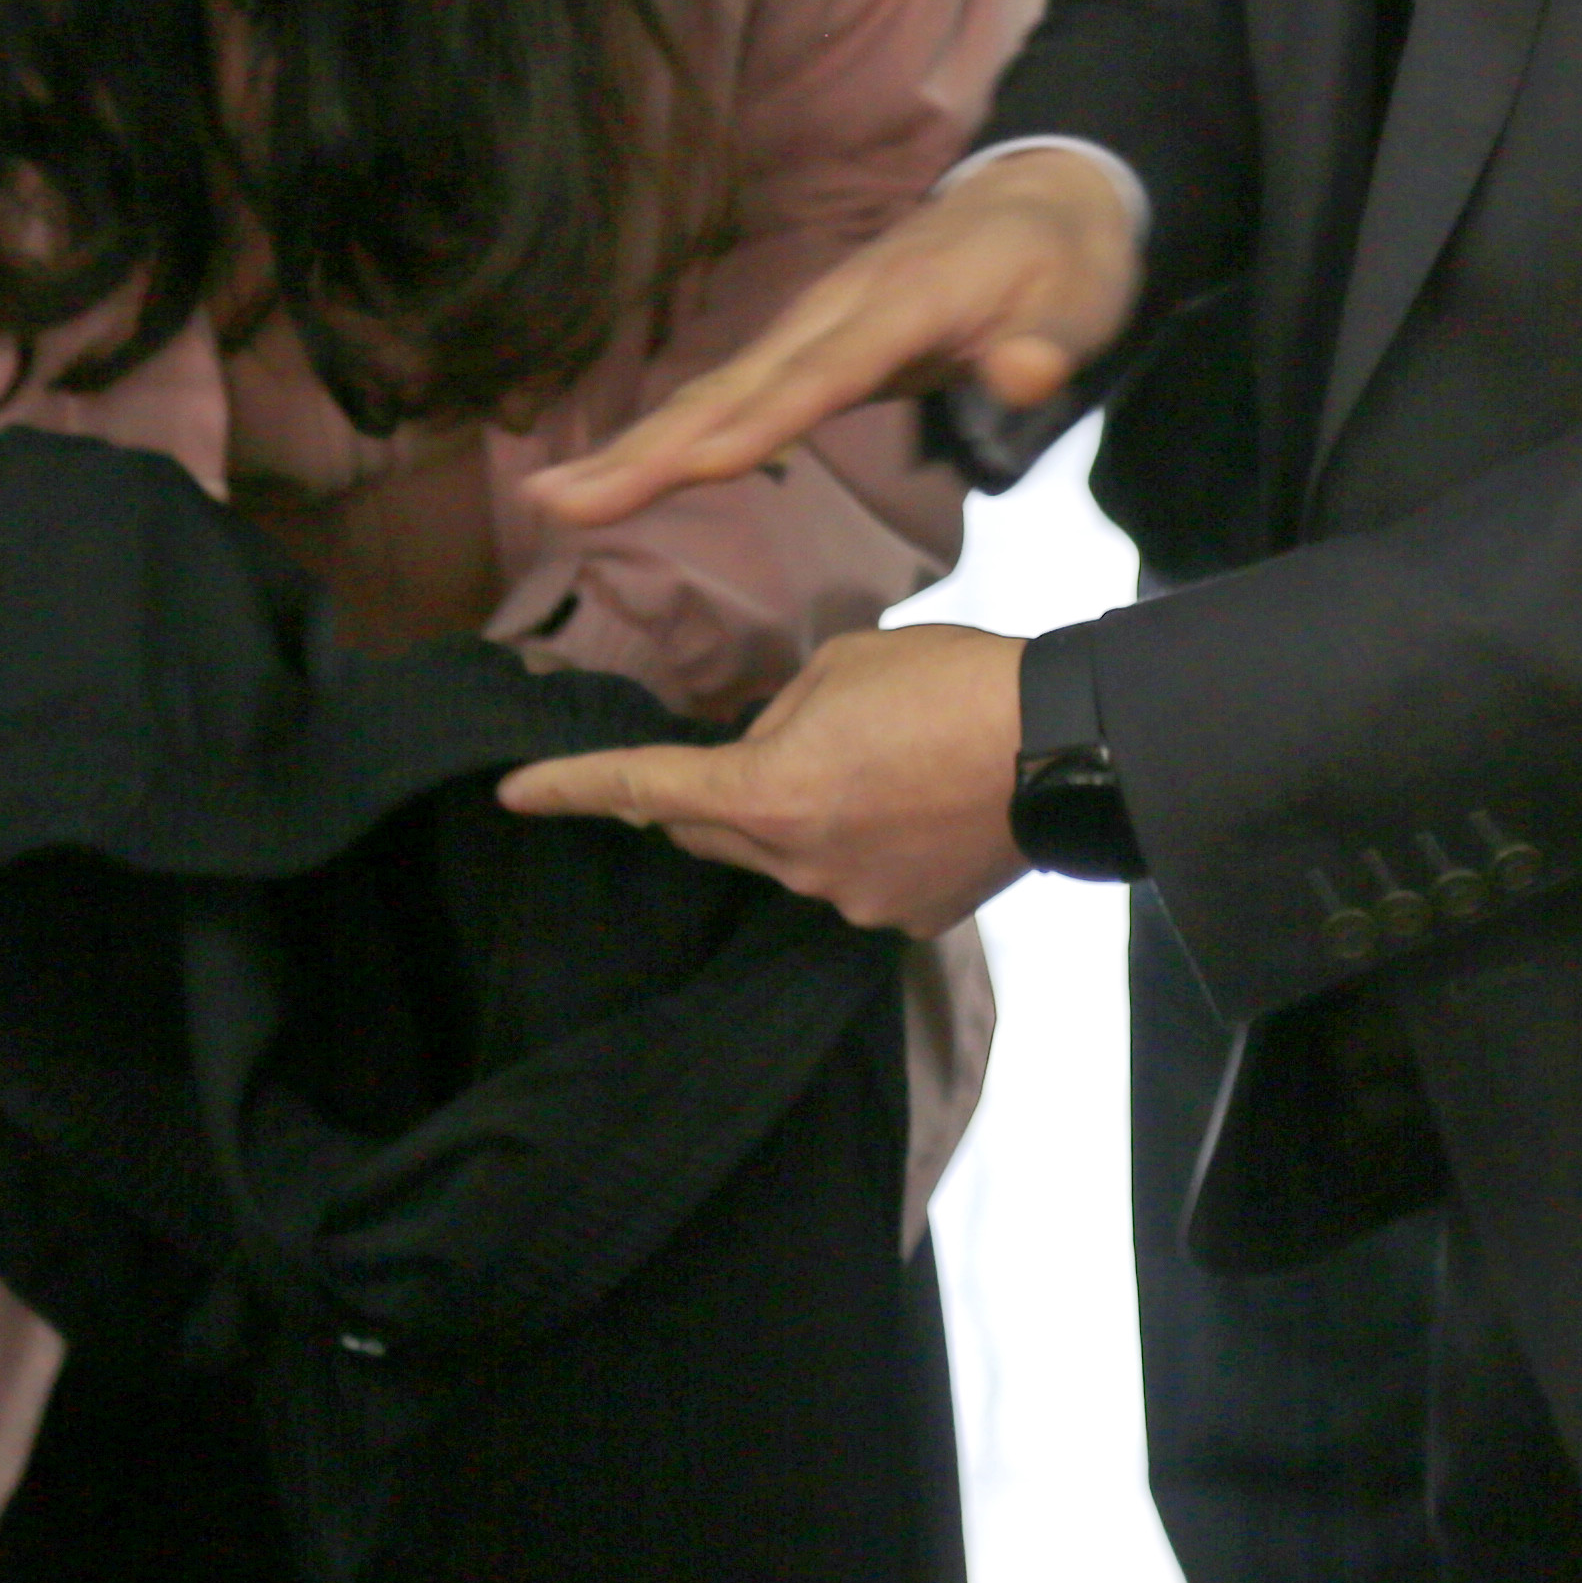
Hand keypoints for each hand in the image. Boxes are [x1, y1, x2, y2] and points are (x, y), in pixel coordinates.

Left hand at [494, 624, 1030, 934]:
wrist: (1069, 744)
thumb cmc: (952, 682)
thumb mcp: (842, 662)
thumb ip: (776, 715)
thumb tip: (758, 750)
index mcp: (768, 792)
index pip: (642, 788)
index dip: (570, 788)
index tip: (512, 795)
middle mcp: (796, 864)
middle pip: (706, 830)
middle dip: (705, 790)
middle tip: (760, 742)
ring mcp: (848, 902)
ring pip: (779, 856)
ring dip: (796, 812)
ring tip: (881, 762)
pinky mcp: (901, 920)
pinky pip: (845, 879)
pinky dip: (857, 843)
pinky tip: (913, 804)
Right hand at [528, 147, 1140, 532]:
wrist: (1037, 197)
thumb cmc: (1060, 259)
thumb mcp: (1082, 299)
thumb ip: (1049, 342)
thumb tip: (1027, 375)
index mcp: (903, 301)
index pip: (826, 372)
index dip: (763, 418)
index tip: (696, 465)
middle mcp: (837, 310)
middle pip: (735, 385)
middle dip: (650, 446)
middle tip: (562, 499)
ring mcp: (813, 324)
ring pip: (715, 391)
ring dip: (637, 446)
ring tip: (556, 498)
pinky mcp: (806, 345)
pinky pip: (728, 395)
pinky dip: (667, 436)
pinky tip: (616, 476)